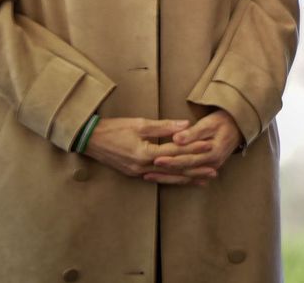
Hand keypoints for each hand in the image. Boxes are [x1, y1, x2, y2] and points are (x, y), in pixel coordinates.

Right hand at [84, 117, 209, 185]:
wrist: (90, 140)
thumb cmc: (114, 128)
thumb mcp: (139, 123)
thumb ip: (164, 126)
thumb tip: (186, 125)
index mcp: (144, 153)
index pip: (175, 151)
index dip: (192, 148)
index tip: (209, 146)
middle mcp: (142, 167)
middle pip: (174, 169)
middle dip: (194, 170)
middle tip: (213, 172)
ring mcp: (138, 172)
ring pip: (167, 177)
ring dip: (186, 178)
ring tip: (203, 180)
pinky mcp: (134, 173)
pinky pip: (157, 178)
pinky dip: (171, 178)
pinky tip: (181, 180)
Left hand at [149, 109, 242, 183]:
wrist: (238, 126)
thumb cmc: (223, 121)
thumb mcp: (209, 122)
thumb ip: (193, 132)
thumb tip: (177, 139)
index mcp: (212, 152)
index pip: (187, 159)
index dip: (171, 160)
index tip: (156, 159)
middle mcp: (212, 164)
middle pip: (184, 170)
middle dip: (165, 171)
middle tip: (146, 171)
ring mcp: (210, 168)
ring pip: (185, 176)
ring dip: (167, 178)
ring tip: (149, 177)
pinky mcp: (208, 168)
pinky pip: (190, 176)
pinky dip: (176, 178)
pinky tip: (164, 180)